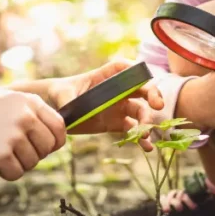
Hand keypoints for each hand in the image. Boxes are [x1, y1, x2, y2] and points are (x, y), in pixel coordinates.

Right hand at [0, 87, 66, 180]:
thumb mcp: (4, 99)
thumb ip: (27, 112)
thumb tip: (50, 134)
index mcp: (29, 101)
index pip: (59, 126)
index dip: (54, 141)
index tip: (44, 147)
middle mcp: (25, 117)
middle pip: (48, 147)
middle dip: (35, 154)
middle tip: (17, 154)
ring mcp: (14, 136)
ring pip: (32, 162)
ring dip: (18, 164)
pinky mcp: (0, 155)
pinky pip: (16, 173)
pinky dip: (6, 173)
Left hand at [46, 59, 164, 150]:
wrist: (56, 110)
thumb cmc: (59, 93)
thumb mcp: (62, 94)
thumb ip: (67, 98)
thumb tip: (69, 106)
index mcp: (104, 77)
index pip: (124, 68)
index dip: (136, 70)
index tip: (146, 76)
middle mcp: (117, 90)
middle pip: (140, 88)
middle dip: (152, 94)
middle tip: (158, 105)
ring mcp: (119, 107)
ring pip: (140, 111)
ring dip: (146, 120)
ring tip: (146, 133)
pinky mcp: (117, 123)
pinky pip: (133, 130)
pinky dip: (140, 138)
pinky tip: (147, 147)